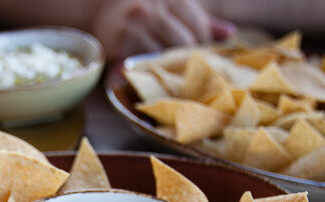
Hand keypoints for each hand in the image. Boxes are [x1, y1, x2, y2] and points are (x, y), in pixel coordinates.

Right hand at [93, 0, 235, 59]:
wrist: (94, 9)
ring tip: (169, 72)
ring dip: (168, 68)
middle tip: (187, 69)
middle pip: (184, 42)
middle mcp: (151, 7)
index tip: (202, 55)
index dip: (203, 44)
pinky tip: (150, 72)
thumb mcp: (169, 5)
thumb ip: (198, 18)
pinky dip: (148, 71)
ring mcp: (134, 25)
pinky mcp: (119, 43)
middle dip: (187, 58)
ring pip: (164, 55)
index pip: (197, 24)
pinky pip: (142, 64)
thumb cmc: (138, 8)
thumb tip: (230, 33)